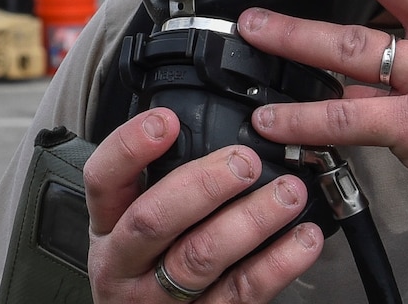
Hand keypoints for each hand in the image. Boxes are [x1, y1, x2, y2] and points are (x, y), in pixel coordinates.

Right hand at [83, 108, 322, 302]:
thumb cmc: (152, 264)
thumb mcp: (139, 220)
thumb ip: (166, 180)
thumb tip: (215, 121)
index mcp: (109, 225)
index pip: (103, 179)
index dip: (131, 146)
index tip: (168, 120)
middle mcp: (125, 263)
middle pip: (153, 218)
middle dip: (203, 184)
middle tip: (244, 162)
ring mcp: (158, 300)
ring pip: (201, 257)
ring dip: (251, 219)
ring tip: (289, 193)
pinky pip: (241, 292)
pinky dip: (278, 263)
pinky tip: (303, 238)